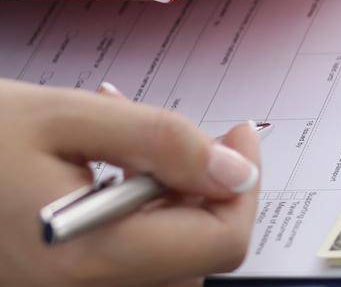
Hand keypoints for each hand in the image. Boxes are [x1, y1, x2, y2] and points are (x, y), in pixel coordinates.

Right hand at [0, 80, 261, 285]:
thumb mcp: (66, 116)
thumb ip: (161, 141)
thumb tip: (234, 169)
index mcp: (83, 259)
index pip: (218, 244)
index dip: (244, 189)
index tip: (239, 139)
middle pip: (194, 259)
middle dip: (202, 193)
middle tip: (183, 138)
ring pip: (161, 265)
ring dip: (167, 207)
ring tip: (124, 151)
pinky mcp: (52, 286)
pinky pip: (122, 265)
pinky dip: (134, 223)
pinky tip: (104, 179)